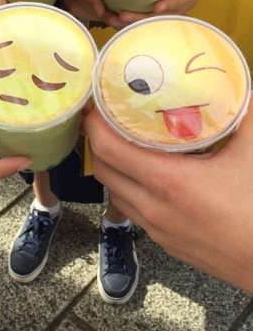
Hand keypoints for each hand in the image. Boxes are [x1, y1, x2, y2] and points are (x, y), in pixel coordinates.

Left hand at [83, 105, 252, 292]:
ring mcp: (156, 228)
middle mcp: (153, 207)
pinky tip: (148, 177)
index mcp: (168, 181)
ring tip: (124, 143)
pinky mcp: (165, 243)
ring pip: (115, 193)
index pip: (109, 149)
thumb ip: (243, 116)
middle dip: (97, 142)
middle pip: (103, 170)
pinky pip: (133, 211)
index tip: (93, 104)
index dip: (93, 124)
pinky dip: (128, 190)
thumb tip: (238, 87)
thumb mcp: (252, 155)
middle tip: (106, 118)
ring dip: (112, 168)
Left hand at [116, 0, 214, 26]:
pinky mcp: (182, 2)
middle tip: (121, 16)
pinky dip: (146, 18)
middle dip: (145, 16)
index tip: (156, 7)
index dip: (173, 1)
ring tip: (118, 19)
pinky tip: (127, 18)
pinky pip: (165, 15)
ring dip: (142, 20)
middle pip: (173, 10)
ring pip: (167, 16)